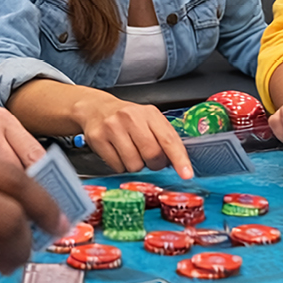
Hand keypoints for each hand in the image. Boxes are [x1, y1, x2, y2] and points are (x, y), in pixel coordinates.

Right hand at [73, 95, 194, 179]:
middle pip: (152, 154)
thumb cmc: (128, 118)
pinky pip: (117, 166)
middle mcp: (131, 118)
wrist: (96, 108)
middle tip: (151, 161)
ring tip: (131, 154)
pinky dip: (121, 166)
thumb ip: (163, 138)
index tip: (186, 174)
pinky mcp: (98, 138)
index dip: (179, 159)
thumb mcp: (148, 120)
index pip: (169, 139)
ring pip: (134, 164)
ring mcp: (113, 127)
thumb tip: (178, 165)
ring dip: (136, 166)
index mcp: (150, 113)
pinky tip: (118, 154)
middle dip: (154, 164)